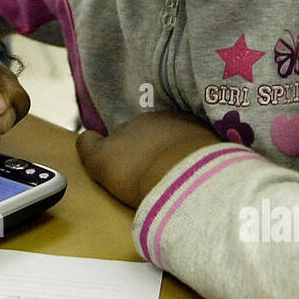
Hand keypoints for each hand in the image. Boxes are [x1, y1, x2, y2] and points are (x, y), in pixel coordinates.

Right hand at [77, 111, 220, 208]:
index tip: (127, 165)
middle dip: (151, 149)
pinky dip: (194, 160)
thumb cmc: (136, 172)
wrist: (182, 179)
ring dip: (174, 153)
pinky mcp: (211, 142)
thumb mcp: (99, 161)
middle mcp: (162, 119)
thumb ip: (89, 145)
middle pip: (153, 134)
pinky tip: (191, 177)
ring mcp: (190, 128)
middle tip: (150, 174)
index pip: (126, 132)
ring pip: (177, 140)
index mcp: (134, 122)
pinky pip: (199, 150)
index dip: (124, 148)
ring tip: (173, 177)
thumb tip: (86, 135)